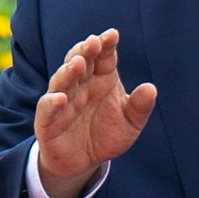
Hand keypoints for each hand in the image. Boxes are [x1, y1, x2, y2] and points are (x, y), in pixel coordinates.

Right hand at [31, 29, 157, 197]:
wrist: (85, 162)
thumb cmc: (106, 136)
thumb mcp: (130, 124)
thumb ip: (139, 107)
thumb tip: (151, 89)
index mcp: (101, 79)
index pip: (103, 57)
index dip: (106, 45)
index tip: (113, 35)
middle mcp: (80, 85)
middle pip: (80, 62)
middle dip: (85, 51)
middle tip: (93, 42)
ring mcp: (62, 101)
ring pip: (62, 81)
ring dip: (69, 71)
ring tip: (79, 63)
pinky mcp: (47, 121)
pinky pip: (47, 109)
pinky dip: (52, 103)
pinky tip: (60, 98)